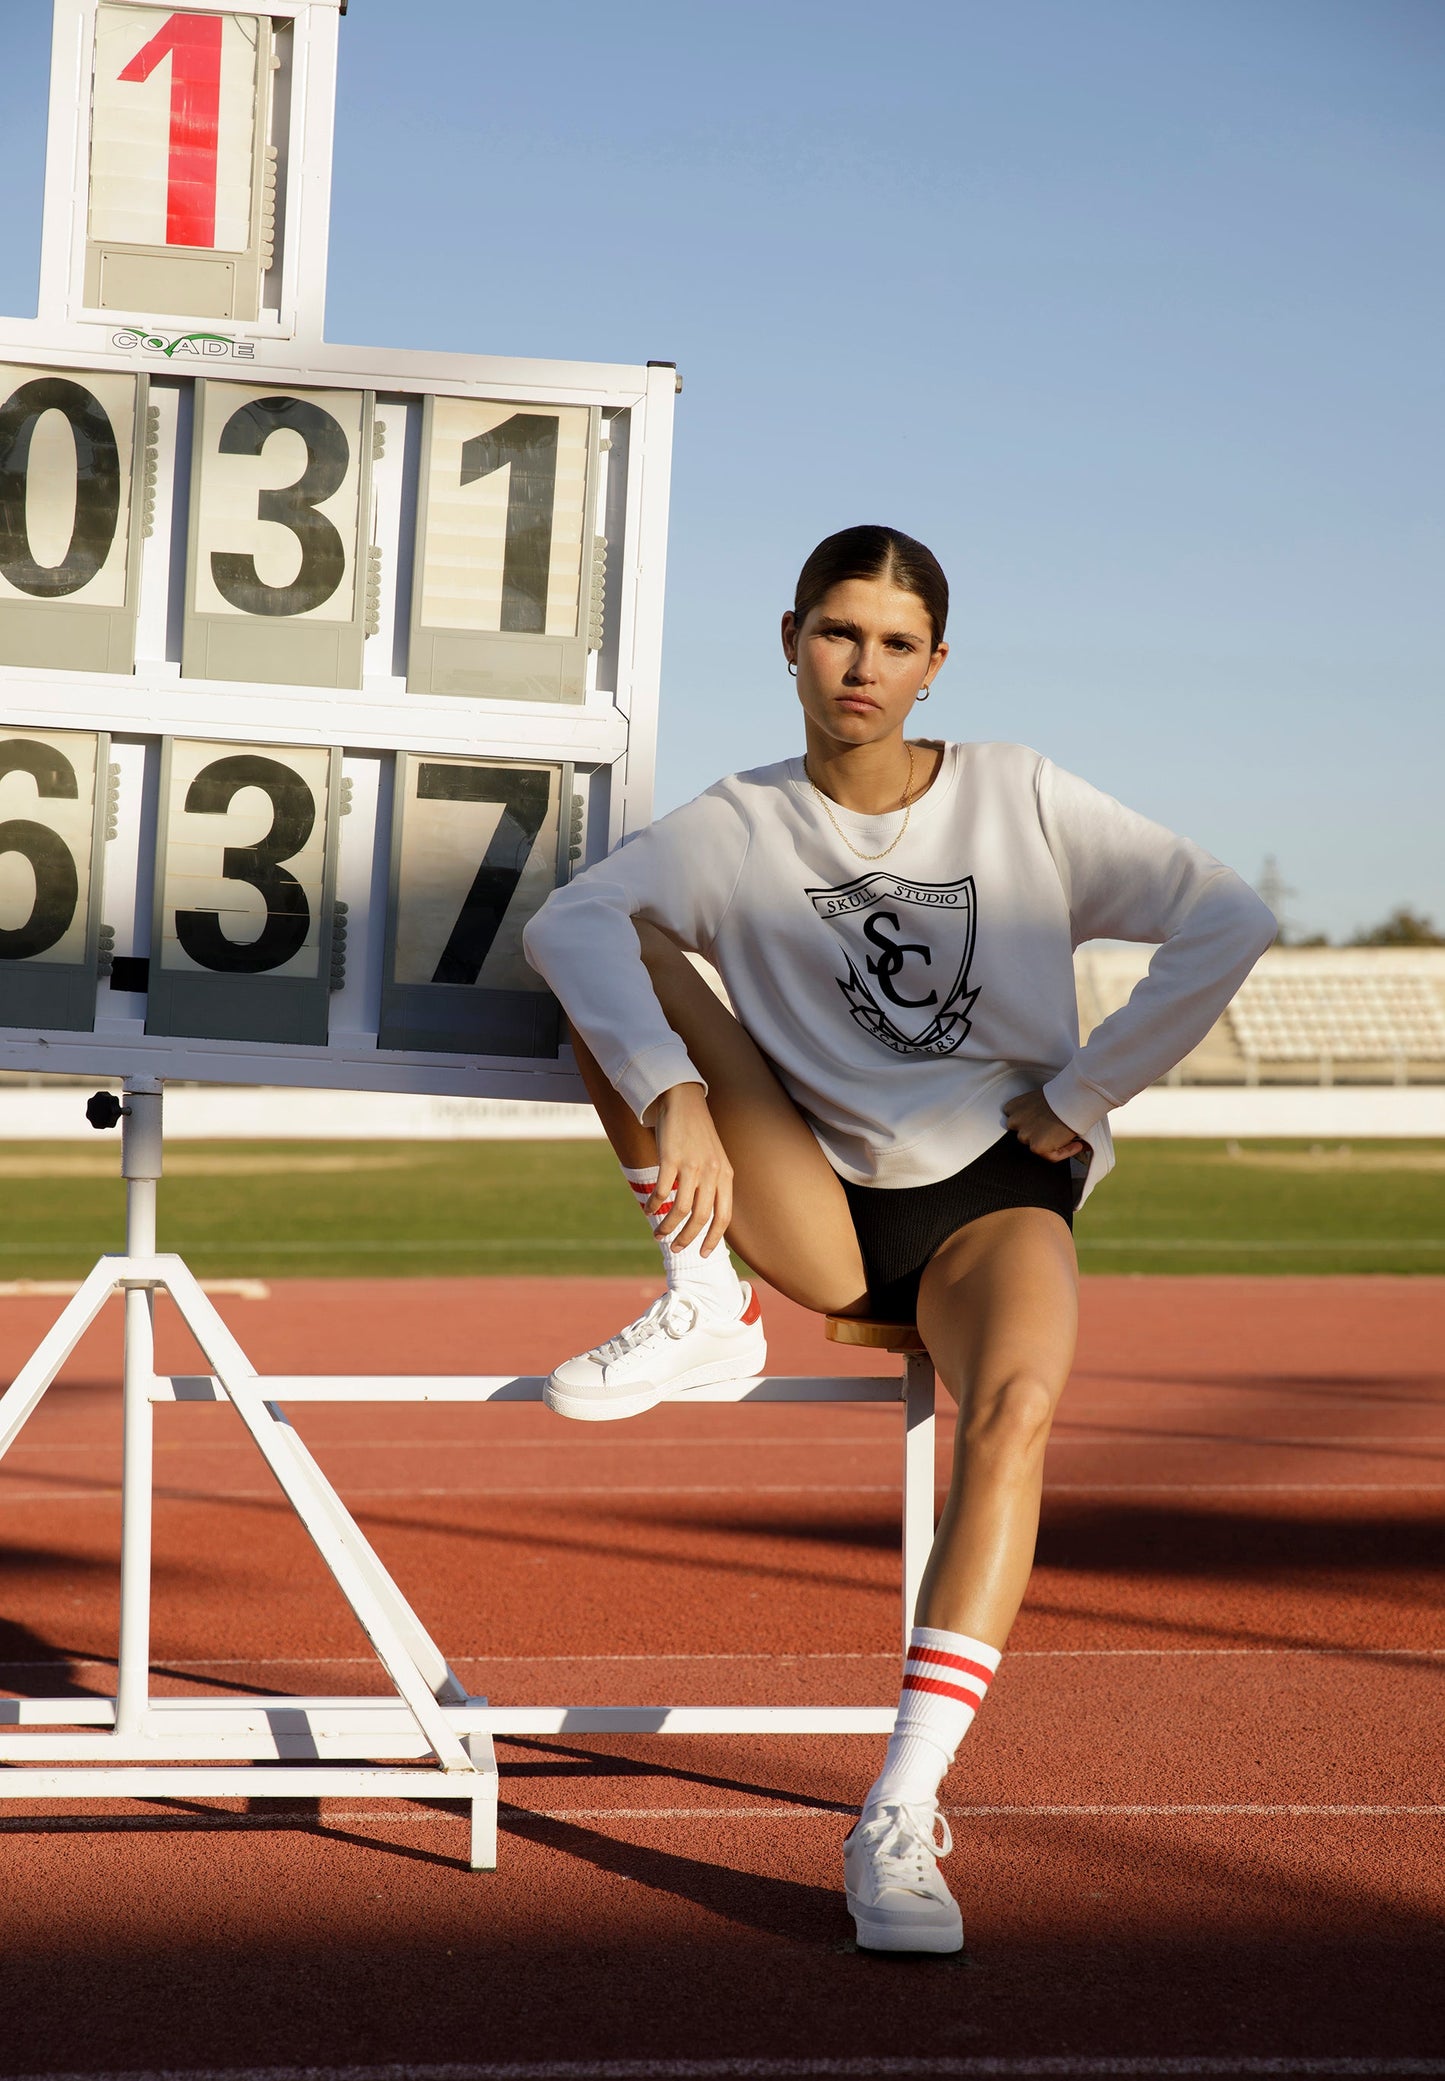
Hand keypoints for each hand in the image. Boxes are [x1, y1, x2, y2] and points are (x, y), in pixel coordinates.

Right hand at [640, 1082, 733, 1254]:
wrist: (683, 1100)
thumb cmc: (697, 1133)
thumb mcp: (714, 1159)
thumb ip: (712, 1184)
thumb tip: (703, 1215)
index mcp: (725, 1175)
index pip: (724, 1216)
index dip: (713, 1238)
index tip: (703, 1253)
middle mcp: (711, 1172)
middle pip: (701, 1217)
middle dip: (687, 1238)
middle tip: (675, 1247)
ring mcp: (692, 1165)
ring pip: (680, 1209)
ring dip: (667, 1226)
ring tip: (658, 1234)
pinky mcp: (671, 1158)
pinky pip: (662, 1191)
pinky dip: (654, 1205)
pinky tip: (649, 1209)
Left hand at [1003, 1089, 1086, 1162]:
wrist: (1075, 1097)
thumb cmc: (1063, 1095)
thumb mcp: (1039, 1099)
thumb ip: (1033, 1112)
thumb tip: (1042, 1126)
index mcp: (1013, 1107)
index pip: (1015, 1123)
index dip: (1031, 1125)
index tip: (1042, 1124)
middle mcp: (1015, 1121)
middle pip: (1024, 1135)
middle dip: (1038, 1134)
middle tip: (1056, 1130)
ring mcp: (1025, 1135)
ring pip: (1036, 1146)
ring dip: (1052, 1144)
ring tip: (1067, 1136)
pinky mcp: (1037, 1146)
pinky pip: (1051, 1156)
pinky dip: (1065, 1152)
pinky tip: (1076, 1144)